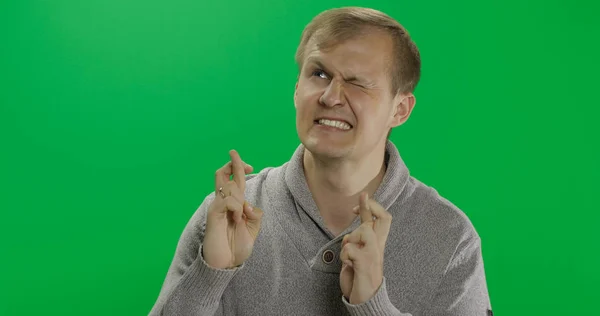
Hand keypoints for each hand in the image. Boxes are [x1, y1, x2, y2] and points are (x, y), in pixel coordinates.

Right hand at [202, 150, 263, 268]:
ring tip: (239, 218)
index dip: (240, 169)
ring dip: (239, 198)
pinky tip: (236, 219)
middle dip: (232, 163)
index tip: (250, 166)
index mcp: (234, 204)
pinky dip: (236, 207)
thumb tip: (248, 204)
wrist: (226, 263)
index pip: (234, 180)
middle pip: (222, 174)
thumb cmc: (237, 246)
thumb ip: (254, 215)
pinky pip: (227, 201)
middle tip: (235, 153)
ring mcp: (217, 206)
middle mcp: (224, 202)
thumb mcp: (253, 229)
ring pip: (228, 186)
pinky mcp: (213, 213)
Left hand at [340, 192, 391, 304]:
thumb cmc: (359, 276)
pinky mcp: (365, 263)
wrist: (366, 300)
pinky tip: (348, 265)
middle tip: (358, 202)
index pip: (383, 219)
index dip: (373, 205)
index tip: (363, 196)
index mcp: (378, 244)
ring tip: (349, 256)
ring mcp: (373, 255)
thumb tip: (352, 227)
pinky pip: (349, 249)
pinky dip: (343, 256)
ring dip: (348, 241)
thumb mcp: (359, 253)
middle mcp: (378, 247)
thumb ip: (358, 239)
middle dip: (369, 206)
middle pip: (383, 218)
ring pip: (361, 232)